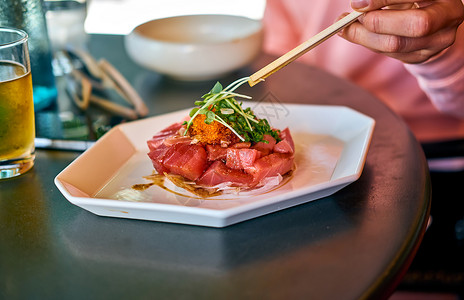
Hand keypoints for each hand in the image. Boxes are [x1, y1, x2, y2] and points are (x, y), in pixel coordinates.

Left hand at [339, 0, 463, 62]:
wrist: (431, 17)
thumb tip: (356, 5)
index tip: (357, 3)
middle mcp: (448, 18)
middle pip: (415, 26)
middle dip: (378, 23)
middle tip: (352, 19)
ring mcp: (438, 41)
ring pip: (398, 45)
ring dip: (364, 37)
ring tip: (345, 28)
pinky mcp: (423, 57)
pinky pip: (391, 55)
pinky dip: (369, 44)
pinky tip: (358, 35)